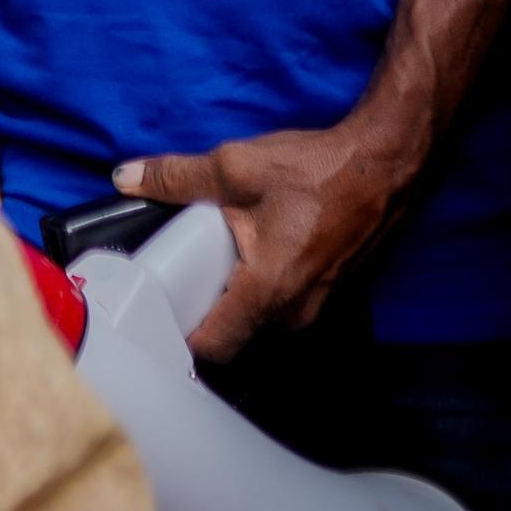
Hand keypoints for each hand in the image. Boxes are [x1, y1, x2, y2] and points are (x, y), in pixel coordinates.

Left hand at [115, 112, 423, 358]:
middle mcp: (294, 311)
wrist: (382, 165)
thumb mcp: (235, 168)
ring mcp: (315, 306)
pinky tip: (244, 258)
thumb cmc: (316, 170)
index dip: (178, 338)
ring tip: (206, 267)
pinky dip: (258, 291)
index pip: (214, 346)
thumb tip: (127, 177)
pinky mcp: (326, 292)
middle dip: (202, 315)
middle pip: (235, 336)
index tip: (154, 316)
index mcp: (267, 291)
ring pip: (259, 322)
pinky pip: (281, 306)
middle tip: (173, 283)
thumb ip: (176, 177)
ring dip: (233, 302)